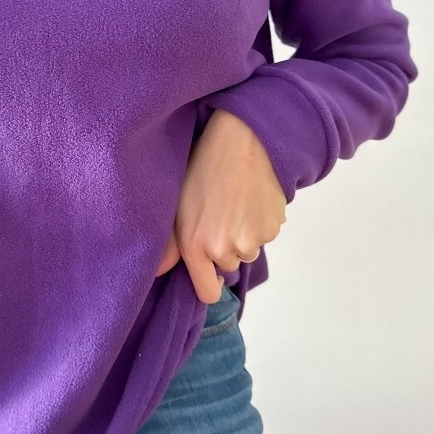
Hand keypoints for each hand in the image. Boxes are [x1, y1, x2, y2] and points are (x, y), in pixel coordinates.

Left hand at [155, 109, 286, 302]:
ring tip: (236, 203)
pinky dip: (260, 223)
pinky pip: (265, 235)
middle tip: (220, 215)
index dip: (210, 284)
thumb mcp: (177, 204)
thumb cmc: (203, 168)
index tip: (210, 272)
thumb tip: (159, 272)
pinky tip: (252, 198)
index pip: (208, 292)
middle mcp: (224, 250)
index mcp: (195, 245)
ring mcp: (251, 241)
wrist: (242, 141)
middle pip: (228, 266)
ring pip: (247, 250)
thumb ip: (169, 245)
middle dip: (225, 248)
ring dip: (243, 236)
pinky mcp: (273, 228)